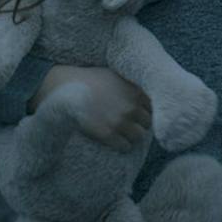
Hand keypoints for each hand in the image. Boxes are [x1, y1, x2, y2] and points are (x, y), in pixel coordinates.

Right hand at [32, 65, 151, 150]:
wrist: (68, 89)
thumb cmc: (91, 80)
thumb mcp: (116, 75)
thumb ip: (132, 84)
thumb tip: (145, 90)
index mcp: (136, 91)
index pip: (153, 107)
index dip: (146, 111)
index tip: (140, 114)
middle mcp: (132, 106)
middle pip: (148, 123)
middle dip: (140, 125)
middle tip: (131, 126)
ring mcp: (120, 121)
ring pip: (138, 136)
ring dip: (132, 137)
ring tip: (123, 135)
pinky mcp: (108, 134)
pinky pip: (125, 146)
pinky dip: (122, 146)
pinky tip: (115, 142)